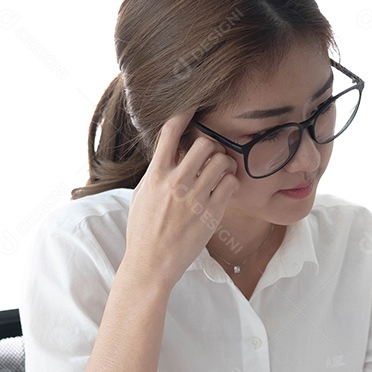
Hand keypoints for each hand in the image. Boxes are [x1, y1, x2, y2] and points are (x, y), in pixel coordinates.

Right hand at [123, 111, 238, 286]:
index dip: (184, 113)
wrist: (151, 263)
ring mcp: (194, 198)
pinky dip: (230, 181)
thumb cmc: (143, 230)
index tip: (193, 108)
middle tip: (212, 154)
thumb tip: (167, 152)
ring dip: (224, 162)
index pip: (170, 132)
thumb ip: (156, 172)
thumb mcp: (141, 195)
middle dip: (211, 145)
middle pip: (204, 143)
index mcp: (155, 175)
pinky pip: (230, 184)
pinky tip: (225, 187)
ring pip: (221, 161)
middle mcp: (175, 183)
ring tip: (221, 170)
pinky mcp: (211, 214)